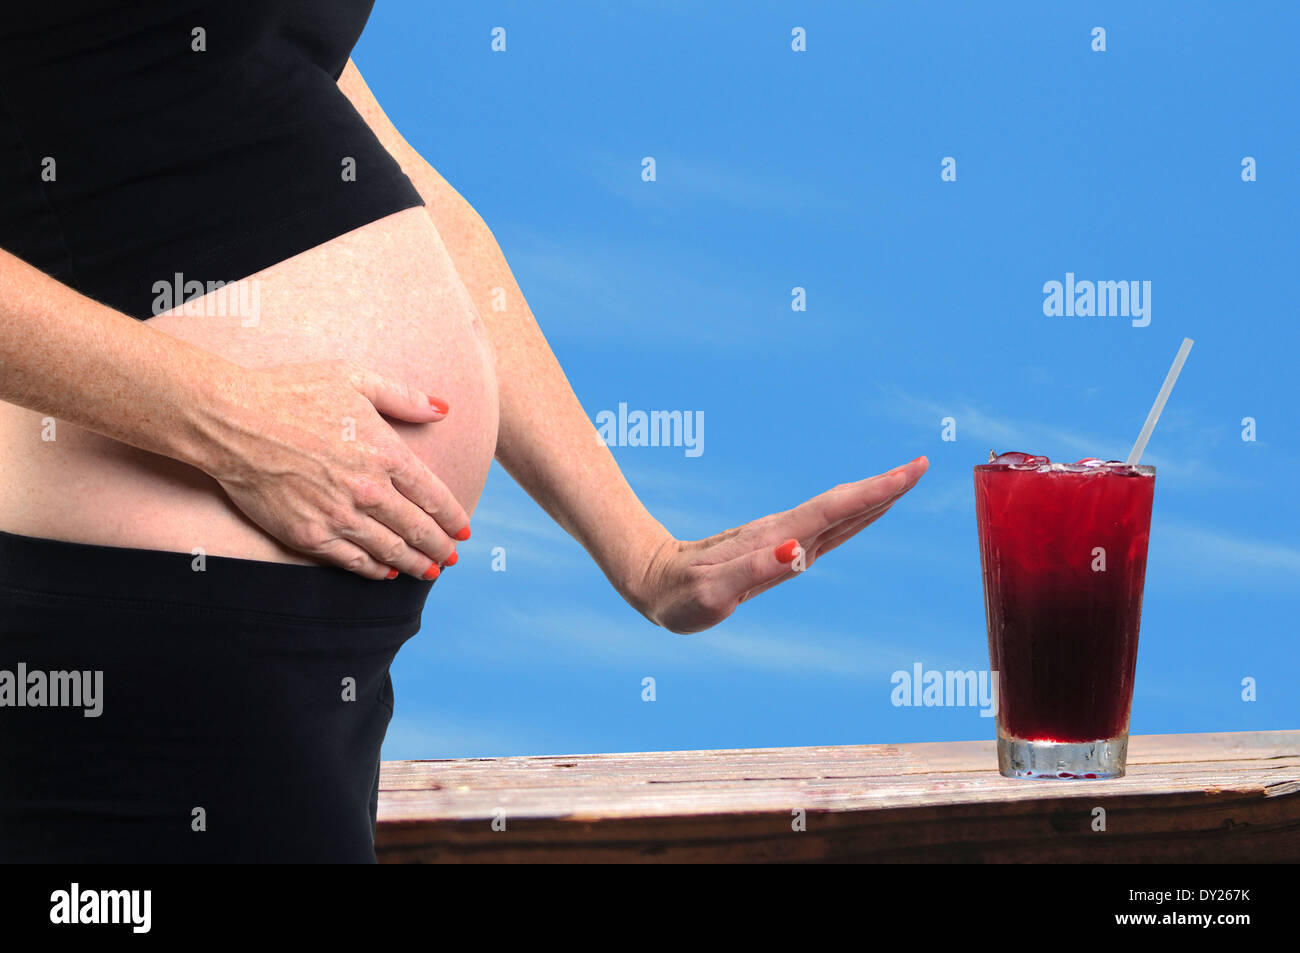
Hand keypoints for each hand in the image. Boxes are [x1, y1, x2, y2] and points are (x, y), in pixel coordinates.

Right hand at [198, 360, 470, 579]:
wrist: (232, 420)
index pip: (433, 495)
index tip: (462, 529)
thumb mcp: (355, 378)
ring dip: (414, 564)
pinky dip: (374, 570)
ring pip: (390, 550)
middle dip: (440, 547)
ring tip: (429, 571)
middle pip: (417, 529)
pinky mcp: (309, 535)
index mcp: (386, 453)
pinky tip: (385, 573)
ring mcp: (339, 516)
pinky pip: (352, 560)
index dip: (451, 517)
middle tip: (451, 557)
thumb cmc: (291, 392)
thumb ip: (403, 397)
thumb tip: (443, 409)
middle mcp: (369, 490)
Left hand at [632, 457, 928, 632]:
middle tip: (922, 466)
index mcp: (776, 539)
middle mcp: (784, 533)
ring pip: (837, 513)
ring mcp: (781, 539)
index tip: (910, 471)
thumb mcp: (710, 593)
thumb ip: (750, 571)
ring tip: (905, 482)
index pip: (833, 510)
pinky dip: (851, 516)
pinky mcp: (776, 549)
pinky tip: (863, 512)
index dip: (874, 492)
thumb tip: (796, 551)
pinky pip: (824, 528)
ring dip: (873, 498)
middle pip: (843, 504)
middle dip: (884, 487)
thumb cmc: (679, 595)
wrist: (652, 581)